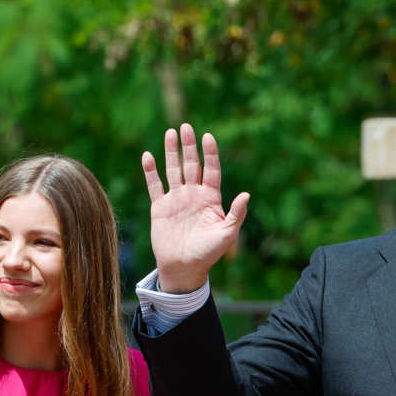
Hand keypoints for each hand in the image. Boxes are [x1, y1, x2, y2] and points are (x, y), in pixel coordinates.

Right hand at [142, 123, 249, 293]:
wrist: (184, 268)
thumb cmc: (208, 254)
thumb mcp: (227, 235)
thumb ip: (236, 214)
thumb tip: (247, 194)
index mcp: (211, 199)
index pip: (211, 170)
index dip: (210, 153)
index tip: (208, 136)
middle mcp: (193, 195)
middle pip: (191, 164)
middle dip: (189, 146)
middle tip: (186, 126)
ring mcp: (176, 200)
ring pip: (173, 170)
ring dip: (171, 152)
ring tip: (170, 133)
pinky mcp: (160, 207)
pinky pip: (154, 185)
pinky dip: (150, 171)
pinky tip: (148, 156)